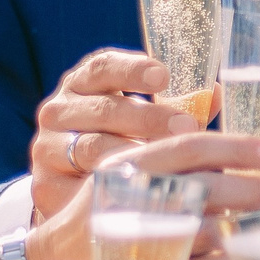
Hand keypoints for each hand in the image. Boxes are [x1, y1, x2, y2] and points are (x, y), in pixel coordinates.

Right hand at [26, 131, 259, 259]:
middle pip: (199, 189)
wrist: (52, 255)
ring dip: (238, 231)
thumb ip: (170, 133)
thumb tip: (219, 93)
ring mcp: (129, 238)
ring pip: (198, 233)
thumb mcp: (130, 162)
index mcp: (128, 163)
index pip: (188, 147)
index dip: (235, 148)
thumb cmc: (104, 201)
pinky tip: (239, 258)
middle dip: (247, 192)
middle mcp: (127, 197)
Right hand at [28, 50, 198, 219]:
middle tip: (186, 127)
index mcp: (83, 84)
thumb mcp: (142, 119)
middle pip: (104, 109)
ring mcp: (47, 146)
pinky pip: (80, 187)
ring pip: (92, 147)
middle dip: (147, 117)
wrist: (70, 191)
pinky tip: (140, 192)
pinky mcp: (45, 183)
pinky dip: (111, 188)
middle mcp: (58, 109)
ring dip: (133, 154)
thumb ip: (177, 107)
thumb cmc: (118, 143)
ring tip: (169, 163)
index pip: (103, 67)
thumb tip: (214, 95)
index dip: (133, 70)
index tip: (164, 76)